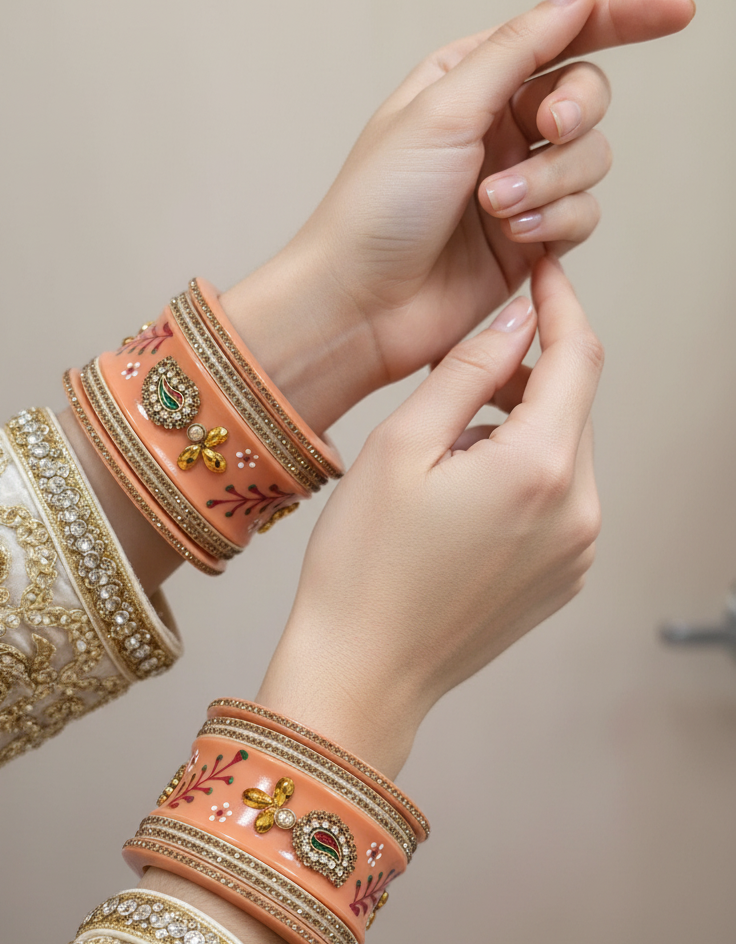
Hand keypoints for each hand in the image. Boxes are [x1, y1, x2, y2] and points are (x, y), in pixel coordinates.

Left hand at [224, 0, 691, 431]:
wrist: (360, 304)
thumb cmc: (377, 208)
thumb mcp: (443, 109)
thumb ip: (517, 48)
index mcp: (468, 81)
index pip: (558, 34)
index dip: (622, 18)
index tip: (675, 12)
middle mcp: (496, 129)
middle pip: (585, 96)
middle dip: (575, 111)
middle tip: (547, 127)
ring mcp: (516, 184)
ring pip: (589, 160)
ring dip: (549, 181)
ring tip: (495, 208)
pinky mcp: (529, 238)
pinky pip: (581, 215)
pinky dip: (553, 223)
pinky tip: (512, 237)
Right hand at [257, 256, 602, 775]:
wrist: (362, 672)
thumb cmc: (364, 564)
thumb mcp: (401, 444)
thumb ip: (468, 368)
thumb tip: (518, 316)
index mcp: (540, 467)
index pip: (578, 355)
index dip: (559, 303)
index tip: (537, 272)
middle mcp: (580, 510)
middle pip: (573, 404)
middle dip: (528, 372)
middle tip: (460, 372)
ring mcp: (579, 550)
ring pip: (565, 451)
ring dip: (521, 427)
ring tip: (445, 453)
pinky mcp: (565, 577)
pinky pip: (560, 499)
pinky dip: (523, 475)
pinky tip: (462, 498)